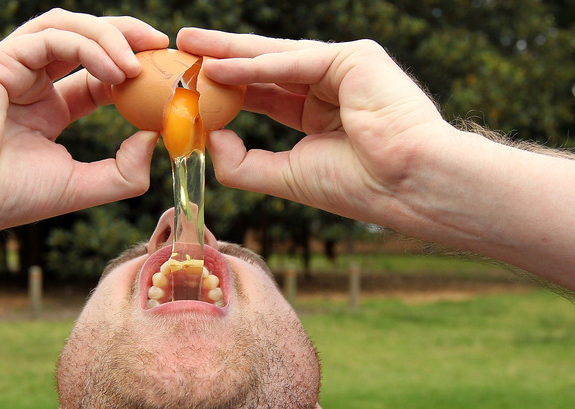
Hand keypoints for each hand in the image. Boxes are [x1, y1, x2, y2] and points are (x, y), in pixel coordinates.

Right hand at [0, 9, 168, 235]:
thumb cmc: (5, 197)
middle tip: (162, 45)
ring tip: (140, 61)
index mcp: (46, 109)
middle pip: (85, 40)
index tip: (165, 76)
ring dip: (109, 37)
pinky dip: (86, 46)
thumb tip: (156, 141)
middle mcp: (30, 82)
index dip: (132, 71)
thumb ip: (122, 171)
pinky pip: (50, 38)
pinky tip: (114, 70)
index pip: (96, 77)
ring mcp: (11, 67)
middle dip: (126, 36)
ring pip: (67, 28)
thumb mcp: (78, 186)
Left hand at [176, 29, 450, 224]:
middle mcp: (328, 85)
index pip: (262, 93)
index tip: (190, 85)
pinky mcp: (355, 57)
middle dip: (220, 57)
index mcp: (317, 113)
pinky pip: (297, 60)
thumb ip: (242, 163)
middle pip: (263, 67)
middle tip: (181, 47)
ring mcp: (343, 68)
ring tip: (189, 44)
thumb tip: (209, 137)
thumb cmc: (356, 185)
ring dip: (230, 50)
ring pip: (276, 56)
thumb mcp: (286, 175)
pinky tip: (220, 67)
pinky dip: (258, 64)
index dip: (225, 88)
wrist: (406, 185)